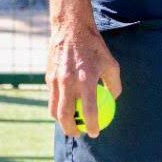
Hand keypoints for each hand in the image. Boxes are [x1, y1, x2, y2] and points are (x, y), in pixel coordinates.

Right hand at [47, 21, 121, 137]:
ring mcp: (55, 80)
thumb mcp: (111, 63)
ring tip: (70, 123)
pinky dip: (57, 105)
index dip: (92, 125)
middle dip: (71, 129)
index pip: (88, 110)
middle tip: (78, 133)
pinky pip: (52, 97)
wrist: (71, 29)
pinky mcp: (48, 77)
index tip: (95, 133)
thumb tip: (113, 100)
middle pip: (65, 116)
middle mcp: (68, 82)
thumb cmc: (95, 47)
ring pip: (54, 109)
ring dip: (61, 120)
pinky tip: (65, 106)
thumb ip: (113, 84)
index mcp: (86, 79)